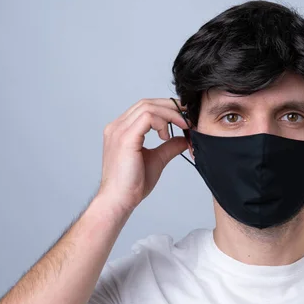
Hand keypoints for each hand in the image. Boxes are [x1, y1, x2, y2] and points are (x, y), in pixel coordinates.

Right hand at [97, 98, 188, 213]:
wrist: (119, 200)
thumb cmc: (132, 185)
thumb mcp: (156, 160)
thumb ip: (169, 146)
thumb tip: (184, 138)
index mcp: (120, 130)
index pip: (144, 108)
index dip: (165, 108)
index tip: (183, 116)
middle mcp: (116, 127)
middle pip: (146, 103)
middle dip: (170, 106)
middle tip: (187, 115)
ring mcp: (119, 131)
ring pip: (148, 107)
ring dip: (169, 114)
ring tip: (181, 126)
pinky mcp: (125, 138)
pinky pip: (148, 117)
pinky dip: (162, 121)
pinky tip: (167, 135)